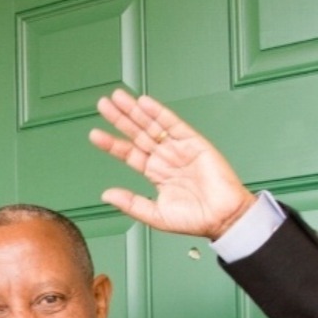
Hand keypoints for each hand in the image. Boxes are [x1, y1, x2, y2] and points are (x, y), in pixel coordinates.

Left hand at [89, 90, 254, 239]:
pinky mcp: (194, 142)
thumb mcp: (155, 215)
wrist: (222, 218)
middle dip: (120, 119)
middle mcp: (165, 158)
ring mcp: (179, 149)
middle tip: (103, 105)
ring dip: (135, 111)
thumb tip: (106, 195)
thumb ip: (131, 204)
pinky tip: (144, 103)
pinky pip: (173, 124)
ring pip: (152, 125)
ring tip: (118, 98)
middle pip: (138, 134)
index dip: (112, 144)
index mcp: (156, 174)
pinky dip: (159, 113)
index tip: (95, 135)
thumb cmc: (194, 219)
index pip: (129, 154)